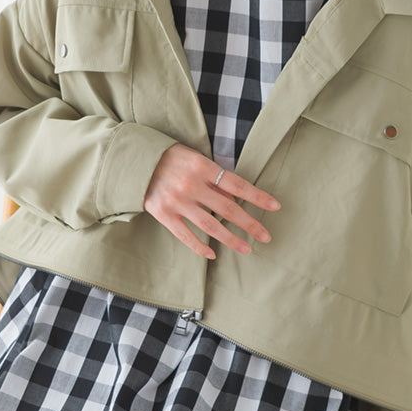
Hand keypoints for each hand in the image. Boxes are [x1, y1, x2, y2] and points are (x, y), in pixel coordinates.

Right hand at [143, 143, 280, 259]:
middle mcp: (191, 185)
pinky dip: (201, 246)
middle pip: (228, 209)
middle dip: (250, 224)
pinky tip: (214, 253)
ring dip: (231, 239)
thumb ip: (214, 178)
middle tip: (266, 236)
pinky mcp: (163, 214)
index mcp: (202, 167)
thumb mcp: (195, 158)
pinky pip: (186, 235)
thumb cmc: (172, 158)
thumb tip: (237, 199)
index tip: (275, 206)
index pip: (237, 185)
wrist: (136, 160)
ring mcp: (177, 202)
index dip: (257, 197)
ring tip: (247, 248)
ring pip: (210, 226)